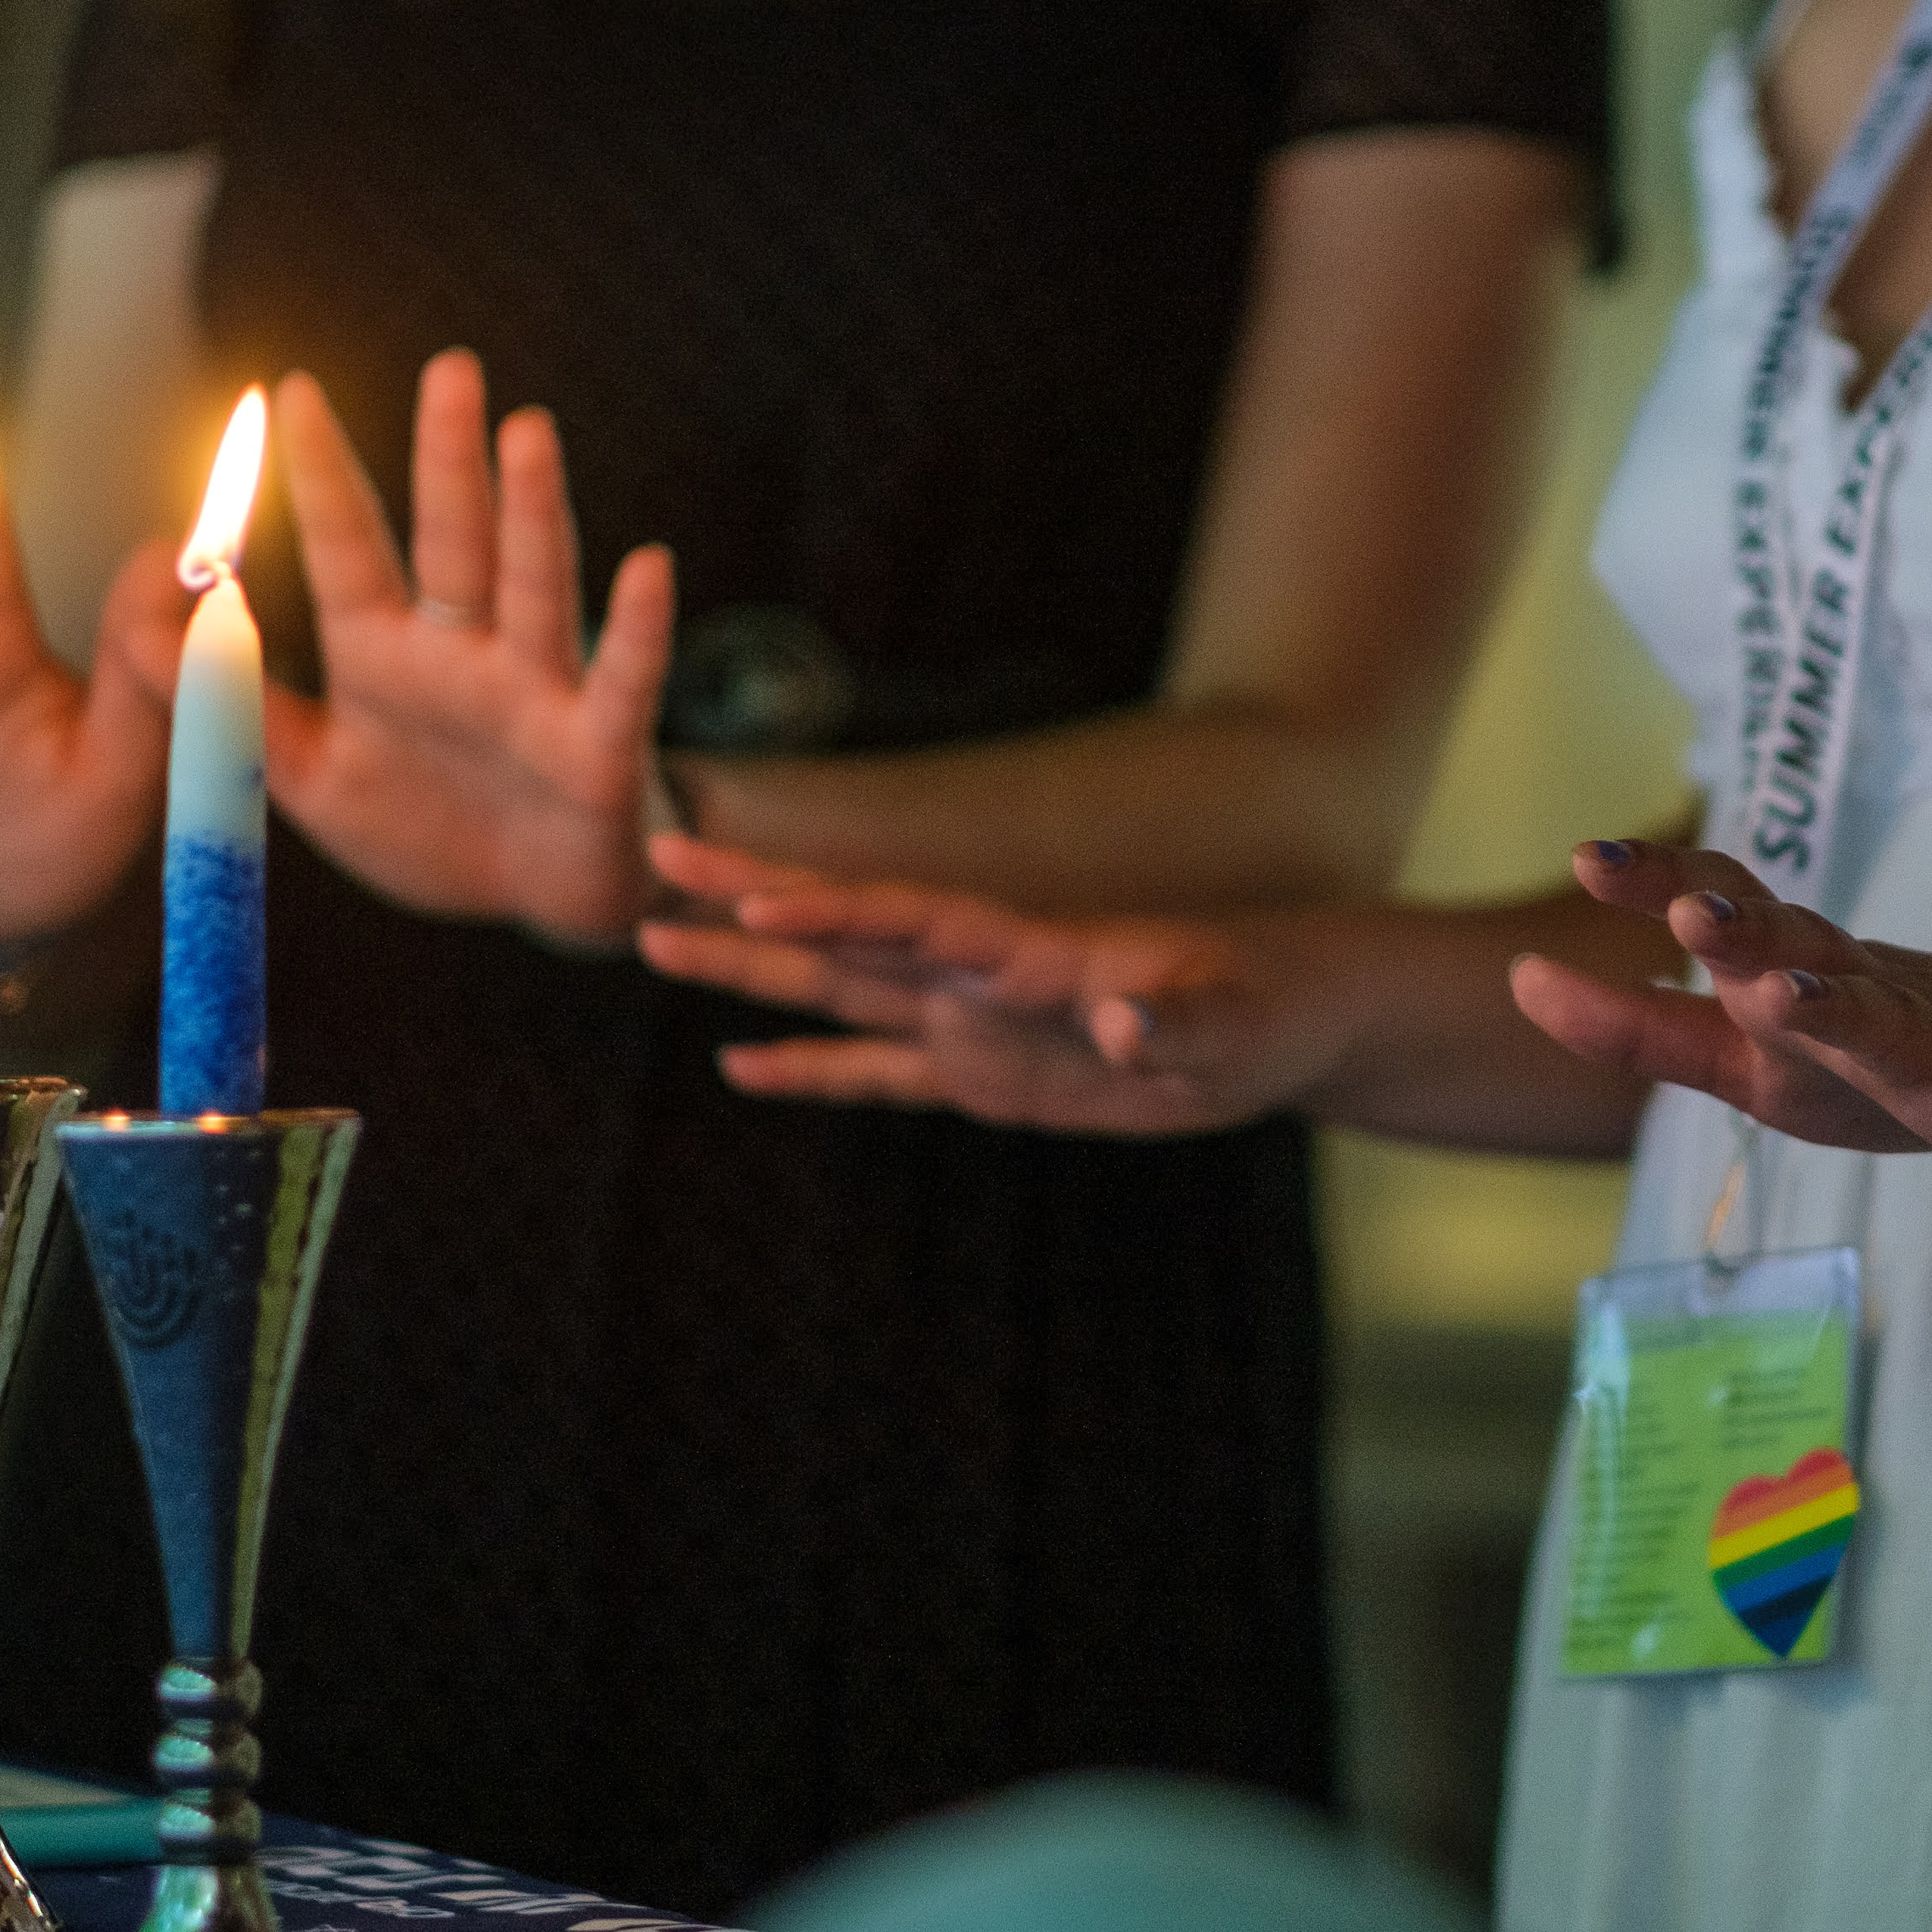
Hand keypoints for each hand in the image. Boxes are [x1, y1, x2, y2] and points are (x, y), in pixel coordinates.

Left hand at [262, 354, 676, 943]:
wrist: (533, 900)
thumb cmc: (428, 824)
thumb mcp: (311, 778)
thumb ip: (235, 709)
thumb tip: (142, 629)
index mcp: (384, 655)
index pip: (348, 548)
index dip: (322, 476)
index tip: (290, 391)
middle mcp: (462, 653)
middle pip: (452, 541)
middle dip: (447, 457)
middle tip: (448, 366)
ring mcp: (534, 691)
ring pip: (532, 585)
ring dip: (531, 511)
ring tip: (528, 430)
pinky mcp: (596, 746)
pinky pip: (620, 681)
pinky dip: (636, 628)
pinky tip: (648, 569)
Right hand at [635, 834, 1331, 1134]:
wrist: (1278, 1020)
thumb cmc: (1261, 1010)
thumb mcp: (1230, 1024)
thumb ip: (1171, 1021)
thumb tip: (1120, 1024)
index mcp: (1029, 950)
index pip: (913, 921)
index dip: (834, 912)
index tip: (752, 901)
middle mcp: (978, 975)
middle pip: (844, 931)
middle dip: (750, 898)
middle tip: (657, 855)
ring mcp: (972, 1022)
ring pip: (837, 991)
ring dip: (749, 972)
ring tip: (653, 944)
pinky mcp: (985, 1076)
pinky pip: (879, 1072)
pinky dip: (812, 1072)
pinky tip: (740, 1067)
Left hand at [1503, 839, 1931, 1170]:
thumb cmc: (1881, 1055)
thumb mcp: (1753, 1051)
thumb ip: (1647, 1027)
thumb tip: (1516, 983)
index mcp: (1791, 995)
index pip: (1719, 922)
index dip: (1655, 890)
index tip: (1584, 858)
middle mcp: (1858, 1003)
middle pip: (1798, 950)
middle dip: (1743, 932)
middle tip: (1689, 913)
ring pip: (1888, 1023)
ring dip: (1840, 1010)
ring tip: (1791, 1000)